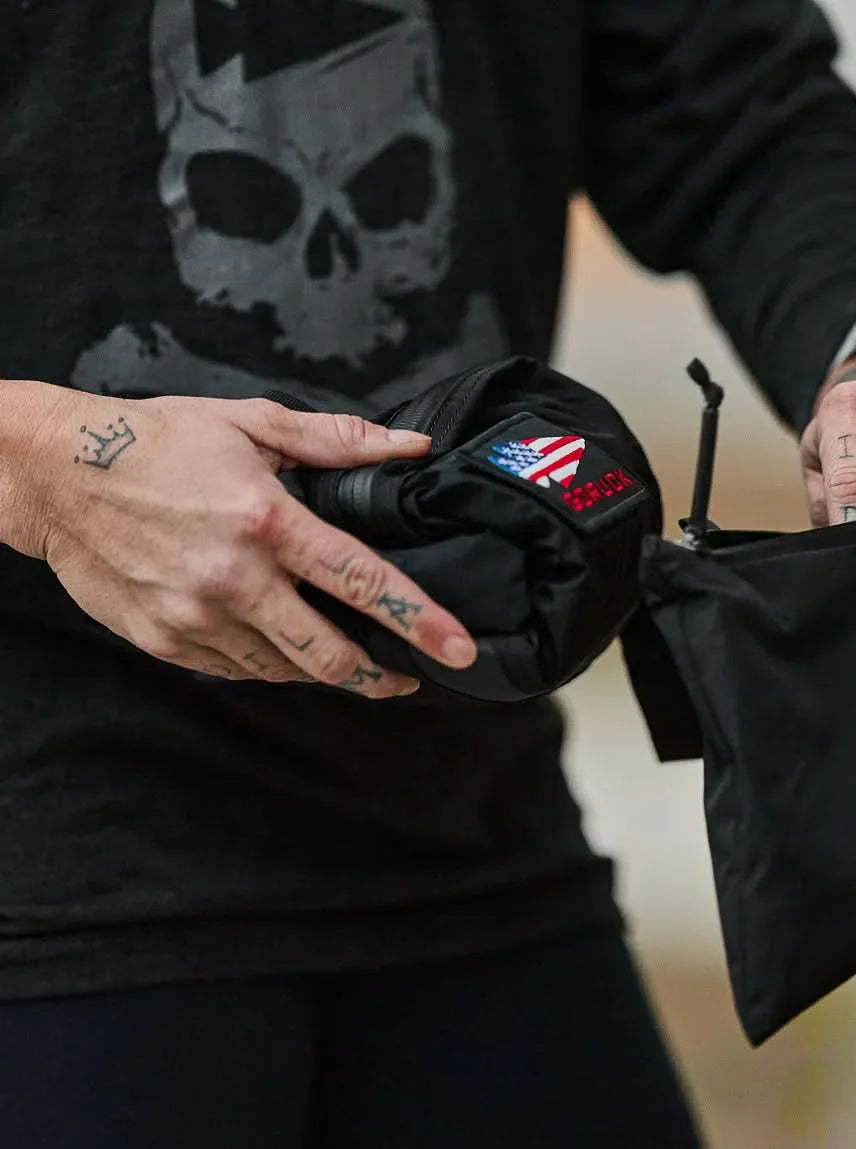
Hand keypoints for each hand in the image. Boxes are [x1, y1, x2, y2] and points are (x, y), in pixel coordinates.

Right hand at [20, 384, 476, 697]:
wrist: (55, 475)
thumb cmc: (159, 441)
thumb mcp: (252, 424)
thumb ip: (339, 442)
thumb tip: (412, 446)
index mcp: (266, 522)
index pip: (362, 580)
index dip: (418, 618)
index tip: (458, 649)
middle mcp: (234, 580)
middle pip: (329, 655)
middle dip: (381, 676)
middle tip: (410, 676)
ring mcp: (196, 619)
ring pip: (285, 670)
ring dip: (324, 669)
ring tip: (348, 655)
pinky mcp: (166, 642)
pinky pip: (238, 670)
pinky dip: (271, 663)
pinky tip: (281, 641)